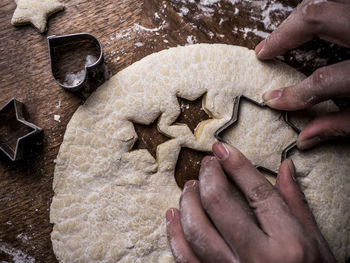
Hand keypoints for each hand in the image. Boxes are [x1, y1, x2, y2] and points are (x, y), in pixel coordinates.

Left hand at [166, 142, 335, 262]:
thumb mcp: (315, 242)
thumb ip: (295, 203)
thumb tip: (285, 167)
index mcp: (288, 244)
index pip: (257, 192)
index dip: (236, 165)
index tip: (222, 149)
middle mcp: (258, 258)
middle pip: (220, 205)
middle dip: (208, 177)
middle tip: (207, 164)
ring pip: (196, 230)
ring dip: (188, 202)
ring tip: (189, 186)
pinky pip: (185, 258)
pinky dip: (174, 234)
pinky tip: (173, 215)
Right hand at [254, 0, 349, 149]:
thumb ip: (343, 125)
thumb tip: (306, 137)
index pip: (324, 80)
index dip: (293, 94)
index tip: (272, 100)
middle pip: (318, 15)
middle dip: (284, 33)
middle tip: (265, 50)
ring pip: (330, 0)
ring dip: (303, 17)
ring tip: (285, 34)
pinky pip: (342, 4)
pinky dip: (326, 12)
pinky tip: (317, 26)